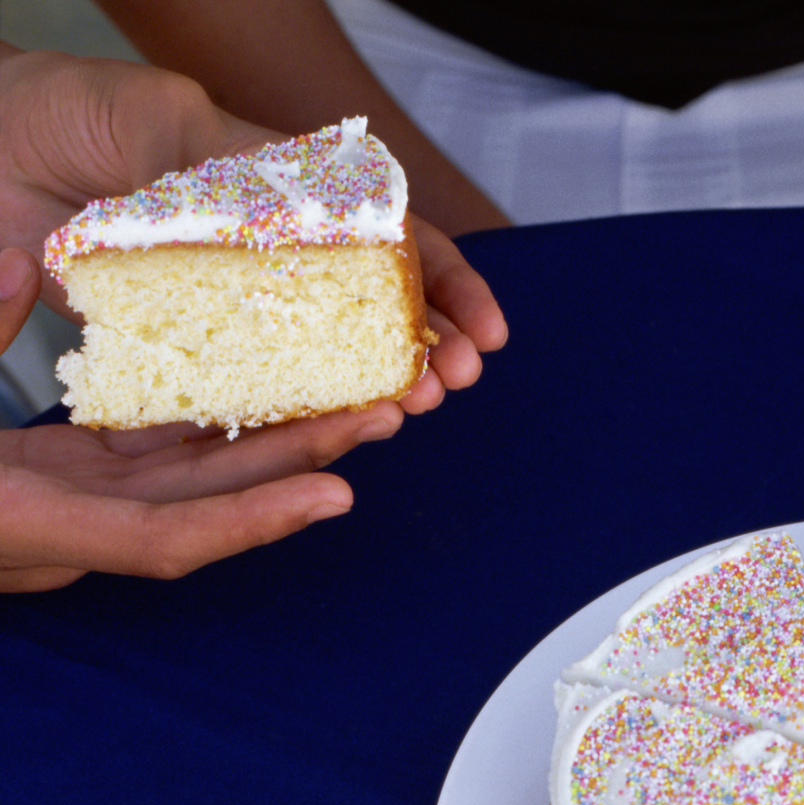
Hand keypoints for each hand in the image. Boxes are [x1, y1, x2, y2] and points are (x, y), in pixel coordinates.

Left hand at [0, 44, 504, 412]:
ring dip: (365, 393)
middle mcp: (258, 256)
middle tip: (449, 385)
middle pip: (363, 312)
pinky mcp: (163, 348)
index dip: (443, 285)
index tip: (482, 332)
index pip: (383, 238)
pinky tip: (321, 436)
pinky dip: (280, 419)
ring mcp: (217, 305)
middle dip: (421, 349)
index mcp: (275, 191)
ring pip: (311, 362)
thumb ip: (229, 173)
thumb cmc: (62, 110)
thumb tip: (296, 226)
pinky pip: (230, 393)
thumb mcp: (158, 121)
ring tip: (405, 413)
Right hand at [0, 244, 401, 590]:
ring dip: (275, 445)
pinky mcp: (69, 488)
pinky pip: (159, 464)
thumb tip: (15, 258)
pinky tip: (271, 390)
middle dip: (300, 463)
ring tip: (357, 397)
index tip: (335, 492)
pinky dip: (216, 431)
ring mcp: (73, 513)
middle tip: (386, 412)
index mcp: (32, 528)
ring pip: (194, 484)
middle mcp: (69, 536)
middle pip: (207, 508)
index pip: (165, 540)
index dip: (255, 519)